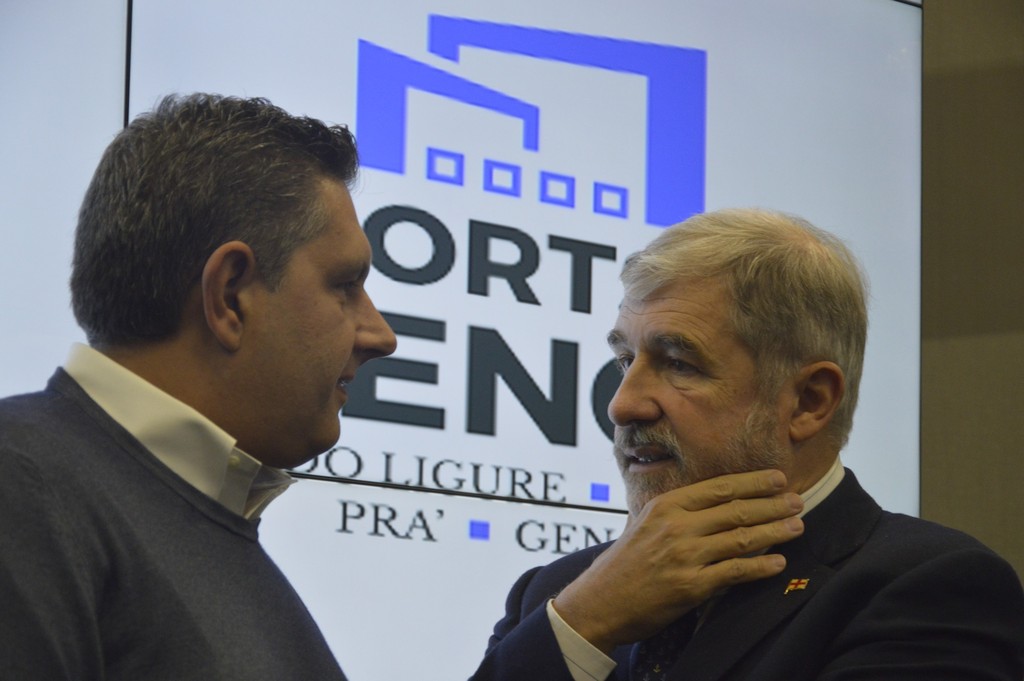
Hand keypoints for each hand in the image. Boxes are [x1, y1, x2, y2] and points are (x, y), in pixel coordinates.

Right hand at [551, 469, 803, 653]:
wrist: (600, 601)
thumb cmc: (624, 563)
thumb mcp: (644, 523)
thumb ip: (676, 512)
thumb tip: (714, 503)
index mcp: (666, 505)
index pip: (719, 488)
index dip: (753, 482)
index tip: (778, 478)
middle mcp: (677, 526)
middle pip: (736, 510)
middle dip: (773, 504)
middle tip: (797, 501)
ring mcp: (685, 555)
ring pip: (741, 538)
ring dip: (775, 531)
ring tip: (797, 526)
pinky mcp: (691, 586)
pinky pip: (735, 572)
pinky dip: (761, 566)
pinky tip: (779, 562)